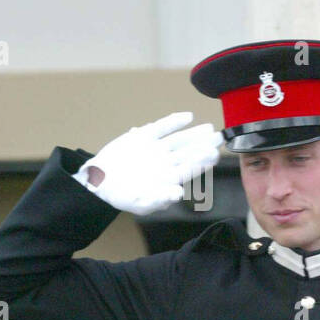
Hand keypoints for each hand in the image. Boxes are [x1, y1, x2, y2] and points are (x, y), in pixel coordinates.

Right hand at [73, 111, 223, 214]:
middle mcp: (167, 162)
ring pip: (179, 139)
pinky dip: (173, 122)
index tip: (215, 156)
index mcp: (170, 178)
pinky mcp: (143, 137)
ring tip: (209, 128)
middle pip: (189, 152)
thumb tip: (177, 194)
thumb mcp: (142, 203)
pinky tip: (187, 116)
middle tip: (220, 138)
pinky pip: (161, 128)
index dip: (203, 162)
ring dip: (194, 133)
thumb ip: (160, 199)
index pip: (191, 169)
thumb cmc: (124, 196)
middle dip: (205, 145)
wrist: (100, 181)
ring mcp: (156, 149)